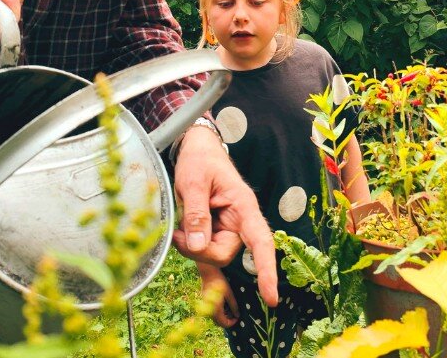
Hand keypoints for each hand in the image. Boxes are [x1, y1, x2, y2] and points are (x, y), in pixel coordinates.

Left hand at [172, 127, 278, 306]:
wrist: (197, 150)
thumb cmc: (200, 160)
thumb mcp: (193, 182)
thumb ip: (196, 213)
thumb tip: (196, 246)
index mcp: (243, 205)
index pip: (260, 241)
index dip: (266, 270)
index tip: (271, 297)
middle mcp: (240, 220)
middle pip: (224, 253)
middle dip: (199, 251)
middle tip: (176, 234)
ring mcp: (228, 227)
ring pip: (212, 254)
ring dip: (191, 246)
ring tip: (178, 226)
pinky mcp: (215, 231)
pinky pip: (206, 248)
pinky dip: (191, 247)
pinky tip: (181, 235)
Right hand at [198, 263, 238, 327]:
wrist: (208, 272)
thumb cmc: (220, 282)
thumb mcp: (229, 294)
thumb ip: (234, 306)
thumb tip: (237, 315)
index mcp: (215, 310)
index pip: (224, 324)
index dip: (232, 322)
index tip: (238, 317)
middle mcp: (209, 310)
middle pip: (219, 322)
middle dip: (228, 319)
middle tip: (235, 312)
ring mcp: (206, 306)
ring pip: (216, 317)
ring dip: (224, 315)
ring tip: (231, 307)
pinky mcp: (205, 302)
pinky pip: (212, 310)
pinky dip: (219, 310)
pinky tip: (225, 303)